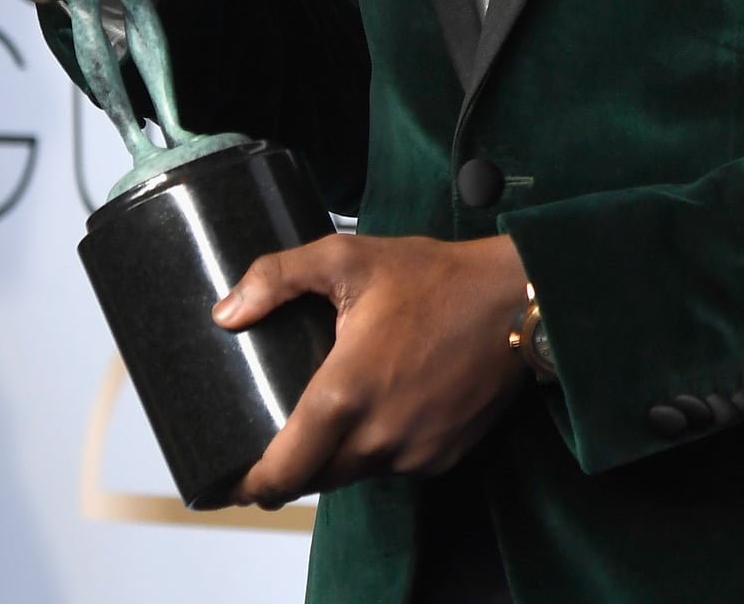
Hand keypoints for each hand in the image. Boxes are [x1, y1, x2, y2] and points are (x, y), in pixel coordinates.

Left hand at [217, 233, 530, 505]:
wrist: (518, 299)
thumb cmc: (433, 277)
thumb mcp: (349, 257)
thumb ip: (278, 277)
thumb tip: (225, 314)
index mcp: (343, 397)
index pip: (280, 475)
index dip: (248, 486)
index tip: (225, 481)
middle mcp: (376, 440)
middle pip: (314, 479)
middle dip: (293, 463)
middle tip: (283, 428)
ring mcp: (413, 454)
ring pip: (355, 474)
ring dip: (339, 453)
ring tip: (342, 406)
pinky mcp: (443, 458)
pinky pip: (395, 466)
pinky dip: (382, 447)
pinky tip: (391, 402)